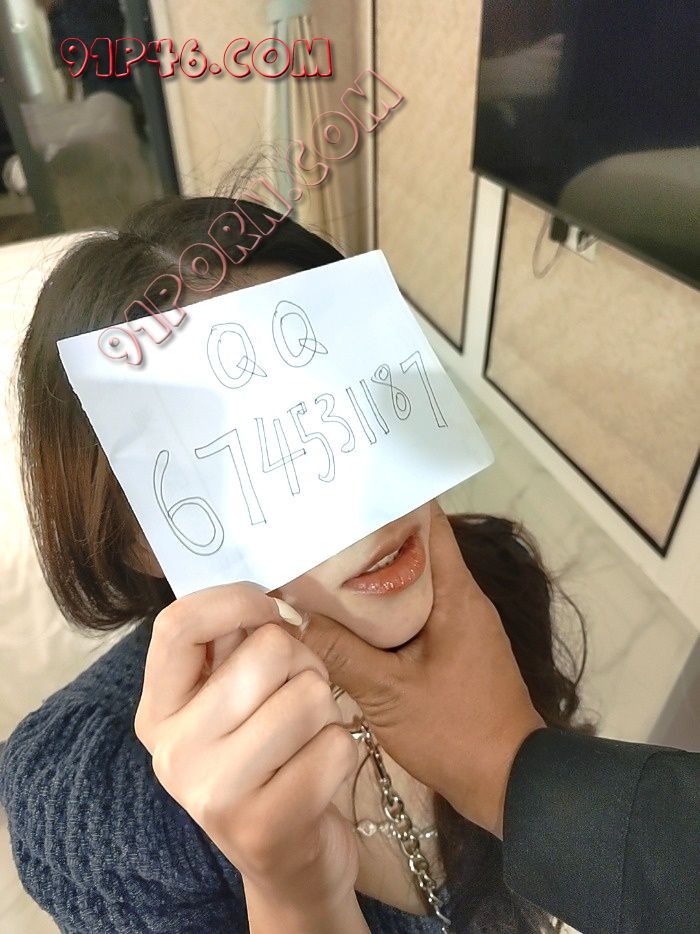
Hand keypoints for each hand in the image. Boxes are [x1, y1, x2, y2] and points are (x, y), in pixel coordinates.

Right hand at [134, 584, 359, 910]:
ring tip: (310, 732)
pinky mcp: (267, 826)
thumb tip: (274, 587)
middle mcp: (173, 753)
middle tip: (300, 689)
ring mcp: (215, 794)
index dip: (236, 600)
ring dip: (326, 707)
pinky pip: (336, 743)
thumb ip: (237, 645)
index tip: (272, 607)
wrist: (289, 865)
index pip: (177, 624)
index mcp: (157, 712)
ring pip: (309, 694)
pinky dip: (343, 748)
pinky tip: (322, 770)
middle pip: (266, 650)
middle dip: (303, 661)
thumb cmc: (266, 760)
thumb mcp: (232, 704)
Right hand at [284, 503, 544, 837]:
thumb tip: (288, 617)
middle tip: (316, 525)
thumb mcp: (388, 693)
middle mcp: (460, 597)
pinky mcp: (450, 648)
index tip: (344, 488)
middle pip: (412, 548)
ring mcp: (457, 623)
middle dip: (367, 536)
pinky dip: (379, 609)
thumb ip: (339, 652)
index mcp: (456, 592)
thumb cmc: (455, 731)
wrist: (508, 784)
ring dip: (370, 575)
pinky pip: (410, 613)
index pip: (427, 520)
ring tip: (318, 561)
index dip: (388, 498)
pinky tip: (342, 615)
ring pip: (408, 583)